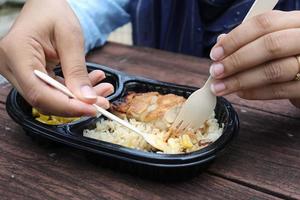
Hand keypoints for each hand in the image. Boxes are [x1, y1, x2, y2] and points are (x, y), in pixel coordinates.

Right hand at [0, 0, 113, 115]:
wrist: (44, 5)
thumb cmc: (53, 11)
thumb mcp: (70, 37)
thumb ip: (77, 69)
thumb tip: (88, 99)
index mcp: (17, 53)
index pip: (39, 92)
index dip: (68, 106)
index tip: (93, 109)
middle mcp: (11, 66)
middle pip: (43, 99)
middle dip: (76, 105)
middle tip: (103, 102)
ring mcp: (18, 72)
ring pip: (49, 98)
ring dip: (78, 98)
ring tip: (103, 90)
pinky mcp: (28, 74)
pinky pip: (51, 90)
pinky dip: (72, 90)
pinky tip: (91, 83)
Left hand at [209, 11, 299, 107]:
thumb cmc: (286, 56)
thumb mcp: (272, 41)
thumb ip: (249, 40)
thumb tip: (220, 41)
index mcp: (294, 22)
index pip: (263, 23)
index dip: (235, 39)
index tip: (215, 54)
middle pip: (270, 45)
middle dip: (237, 60)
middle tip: (215, 72)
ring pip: (274, 71)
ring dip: (241, 80)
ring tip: (221, 87)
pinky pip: (280, 91)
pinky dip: (255, 93)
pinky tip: (240, 93)